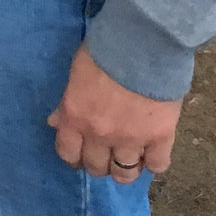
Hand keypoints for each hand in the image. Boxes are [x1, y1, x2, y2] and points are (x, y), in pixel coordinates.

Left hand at [47, 45, 182, 183]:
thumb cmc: (105, 50)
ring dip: (125, 169)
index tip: (81, 153)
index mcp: (76, 118)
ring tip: (130, 158)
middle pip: (96, 167)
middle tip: (107, 153)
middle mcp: (100, 135)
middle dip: (99, 163)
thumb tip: (55, 122)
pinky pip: (157, 165)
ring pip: (125, 173)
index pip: (68, 153)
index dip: (75, 156)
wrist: (143, 42)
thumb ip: (66, 103)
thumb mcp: (76, 73)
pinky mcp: (160, 137)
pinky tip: (152, 152)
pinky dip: (154, 162)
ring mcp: (131, 139)